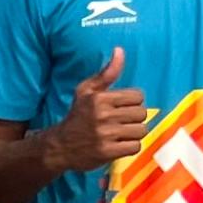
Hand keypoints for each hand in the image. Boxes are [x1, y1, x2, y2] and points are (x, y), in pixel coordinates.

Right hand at [44, 47, 145, 173]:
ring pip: (140, 130)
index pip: (138, 96)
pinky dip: (130, 146)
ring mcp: (105, 135)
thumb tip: (120, 50)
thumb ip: (107, 72)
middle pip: (141, 113)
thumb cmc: (77, 115)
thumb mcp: (86, 90)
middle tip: (122, 122)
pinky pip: (135, 147)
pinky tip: (119, 144)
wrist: (60, 146)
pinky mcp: (107, 152)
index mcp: (99, 98)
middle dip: (134, 118)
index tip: (123, 107)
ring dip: (134, 133)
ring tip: (121, 133)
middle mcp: (102, 115)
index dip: (133, 102)